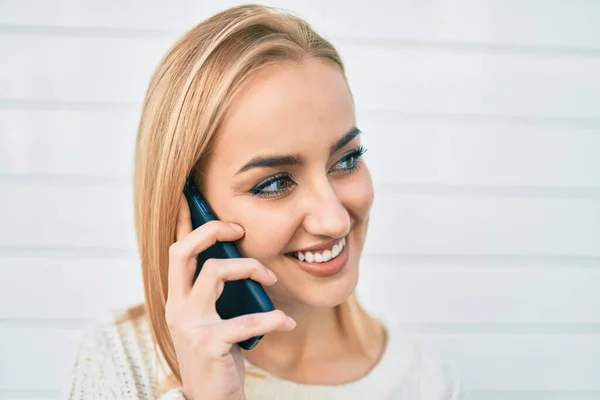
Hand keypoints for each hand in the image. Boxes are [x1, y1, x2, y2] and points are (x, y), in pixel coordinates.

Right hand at [165, 195, 295, 399]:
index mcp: (178, 297)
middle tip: (239, 230)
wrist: (209, 398)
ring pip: (215, 273)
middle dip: (212, 230)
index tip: (189, 195)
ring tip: (272, 280)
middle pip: (184, 251)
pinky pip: (244, 321)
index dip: (182, 220)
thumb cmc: (217, 353)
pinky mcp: (209, 344)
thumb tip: (242, 260)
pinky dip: (272, 318)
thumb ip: (218, 291)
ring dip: (250, 268)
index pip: (176, 249)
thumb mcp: (212, 318)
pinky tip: (287, 323)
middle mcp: (177, 306)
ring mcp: (190, 324)